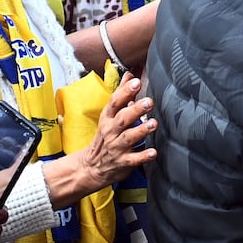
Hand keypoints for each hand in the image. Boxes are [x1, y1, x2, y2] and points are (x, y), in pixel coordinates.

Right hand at [66, 76, 157, 200]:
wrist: (89, 168)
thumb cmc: (105, 137)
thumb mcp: (109, 115)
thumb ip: (121, 95)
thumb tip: (129, 74)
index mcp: (108, 118)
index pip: (114, 103)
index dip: (125, 91)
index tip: (136, 82)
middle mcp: (111, 131)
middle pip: (123, 118)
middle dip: (135, 110)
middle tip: (149, 102)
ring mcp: (116, 147)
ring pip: (129, 137)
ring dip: (141, 130)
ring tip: (153, 124)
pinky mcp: (122, 162)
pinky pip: (133, 159)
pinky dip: (142, 156)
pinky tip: (153, 153)